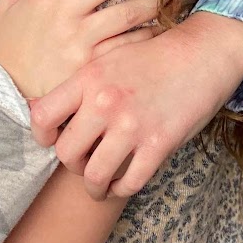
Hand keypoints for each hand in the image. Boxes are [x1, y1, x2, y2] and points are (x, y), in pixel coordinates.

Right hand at [0, 0, 164, 100]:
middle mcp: (65, 9)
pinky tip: (153, 33)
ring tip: (161, 1)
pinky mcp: (94, 64)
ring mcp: (81, 38)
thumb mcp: (5, 9)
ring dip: (152, 3)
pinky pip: (131, 44)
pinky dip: (147, 36)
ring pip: (130, 11)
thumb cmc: (11, 51)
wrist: (9, 97)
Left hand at [27, 10, 242, 199]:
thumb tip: (47, 109)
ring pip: (94, 175)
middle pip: (66, 152)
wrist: (200, 53)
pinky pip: (129, 182)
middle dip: (72, 165)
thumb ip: (81, 84)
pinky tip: (122, 183)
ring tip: (99, 185)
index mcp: (88, 77)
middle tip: (83, 163)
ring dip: (94, 186)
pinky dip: (121, 189)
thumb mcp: (108, 58)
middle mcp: (105, 102)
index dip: (42, 136)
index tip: (52, 140)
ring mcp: (132, 125)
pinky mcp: (159, 144)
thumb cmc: (152, 56)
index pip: (42, 115)